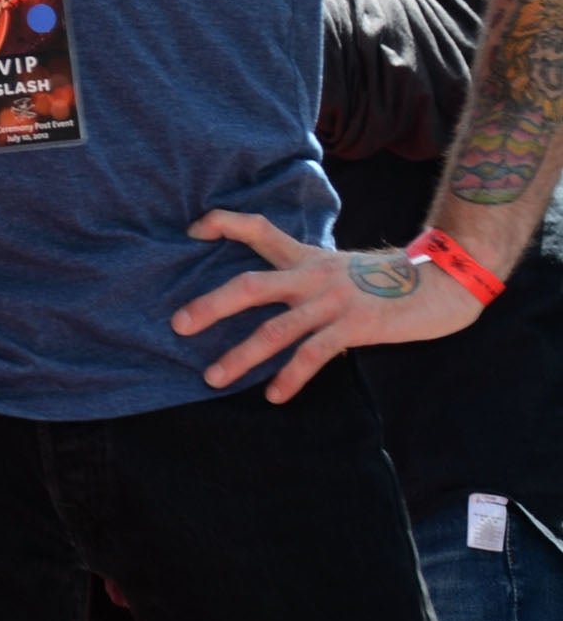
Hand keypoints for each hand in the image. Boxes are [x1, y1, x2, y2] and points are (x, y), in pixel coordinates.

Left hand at [171, 210, 481, 401]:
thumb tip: (272, 294)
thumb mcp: (337, 267)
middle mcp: (312, 276)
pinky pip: (314, 354)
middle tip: (178, 326)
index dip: (223, 224)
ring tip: (214, 378)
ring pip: (276, 329)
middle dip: (211, 306)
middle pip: (250, 285)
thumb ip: (305, 276)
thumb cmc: (386, 279)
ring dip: (242, 356)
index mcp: (305, 257)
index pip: (257, 229)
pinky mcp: (355, 326)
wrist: (441, 281)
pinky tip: (274, 396)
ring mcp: (332, 301)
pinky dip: (291, 376)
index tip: (192, 229)